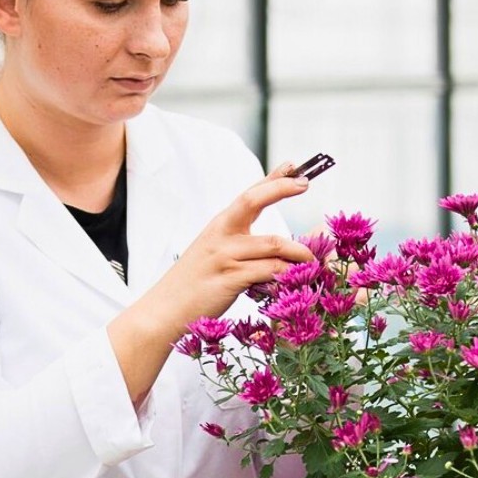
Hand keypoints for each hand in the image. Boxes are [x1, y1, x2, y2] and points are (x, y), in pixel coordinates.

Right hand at [107, 164, 312, 402]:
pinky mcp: (230, 279)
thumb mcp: (213, 257)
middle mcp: (220, 235)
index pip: (248, 194)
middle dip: (282, 187)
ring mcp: (224, 256)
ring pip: (274, 244)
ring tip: (314, 261)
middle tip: (305, 184)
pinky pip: (270, 271)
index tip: (293, 166)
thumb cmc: (191, 287)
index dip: (272, 179)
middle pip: (254, 200)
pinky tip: (297, 280)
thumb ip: (240, 247)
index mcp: (218, 227)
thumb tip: (275, 248)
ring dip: (300, 252)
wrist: (164, 311)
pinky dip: (288, 274)